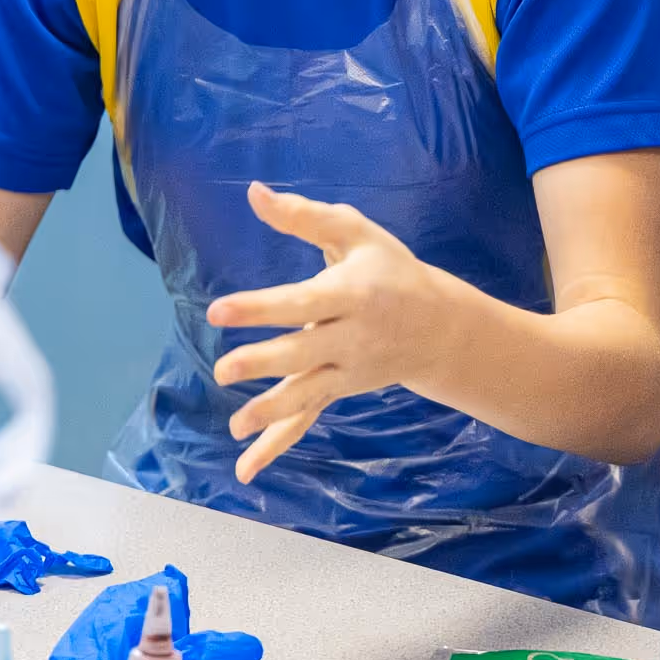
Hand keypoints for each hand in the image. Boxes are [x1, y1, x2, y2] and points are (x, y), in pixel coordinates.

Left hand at [206, 183, 454, 483]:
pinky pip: (307, 417)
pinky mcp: (340, 389)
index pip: (300, 302)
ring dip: (271, 412)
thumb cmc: (390, 268)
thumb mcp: (355, 233)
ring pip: (306, 395)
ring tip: (236, 426)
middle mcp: (349, 337)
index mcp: (351, 294)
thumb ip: (303, 216)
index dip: (260, 308)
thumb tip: (253, 192)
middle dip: (263, 363)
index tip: (218, 311)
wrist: (441, 325)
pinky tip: (245, 468)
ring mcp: (347, 369)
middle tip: (222, 370)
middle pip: (302, 353)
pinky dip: (277, 443)